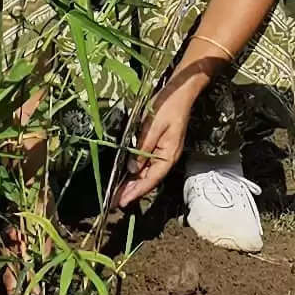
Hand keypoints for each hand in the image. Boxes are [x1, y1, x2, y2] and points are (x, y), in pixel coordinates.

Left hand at [114, 67, 209, 207]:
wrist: (179, 92)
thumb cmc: (168, 107)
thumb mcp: (152, 126)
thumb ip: (142, 147)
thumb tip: (132, 168)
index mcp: (169, 155)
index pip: (151, 179)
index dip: (136, 191)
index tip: (123, 201)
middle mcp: (167, 158)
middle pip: (148, 180)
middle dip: (132, 191)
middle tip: (115, 202)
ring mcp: (163, 153)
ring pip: (146, 173)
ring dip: (132, 184)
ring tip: (117, 193)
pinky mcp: (159, 147)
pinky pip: (146, 164)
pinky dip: (136, 172)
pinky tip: (126, 176)